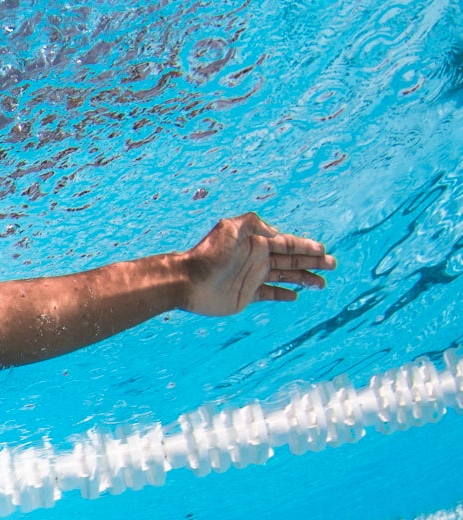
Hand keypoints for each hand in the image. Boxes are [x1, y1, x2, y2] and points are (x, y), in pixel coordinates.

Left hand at [178, 212, 334, 316]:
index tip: (324, 250)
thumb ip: (255, 224)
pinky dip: (283, 294)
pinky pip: (269, 294)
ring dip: (305, 279)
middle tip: (333, 265)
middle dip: (313, 262)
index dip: (307, 247)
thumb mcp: (230, 228)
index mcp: (258, 243)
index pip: (289, 244)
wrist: (186, 281)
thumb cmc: (207, 254)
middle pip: (292, 261)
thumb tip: (276, 234)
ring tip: (322, 284)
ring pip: (285, 278)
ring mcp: (252, 278)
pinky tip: (296, 296)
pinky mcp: (245, 295)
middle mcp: (257, 259)